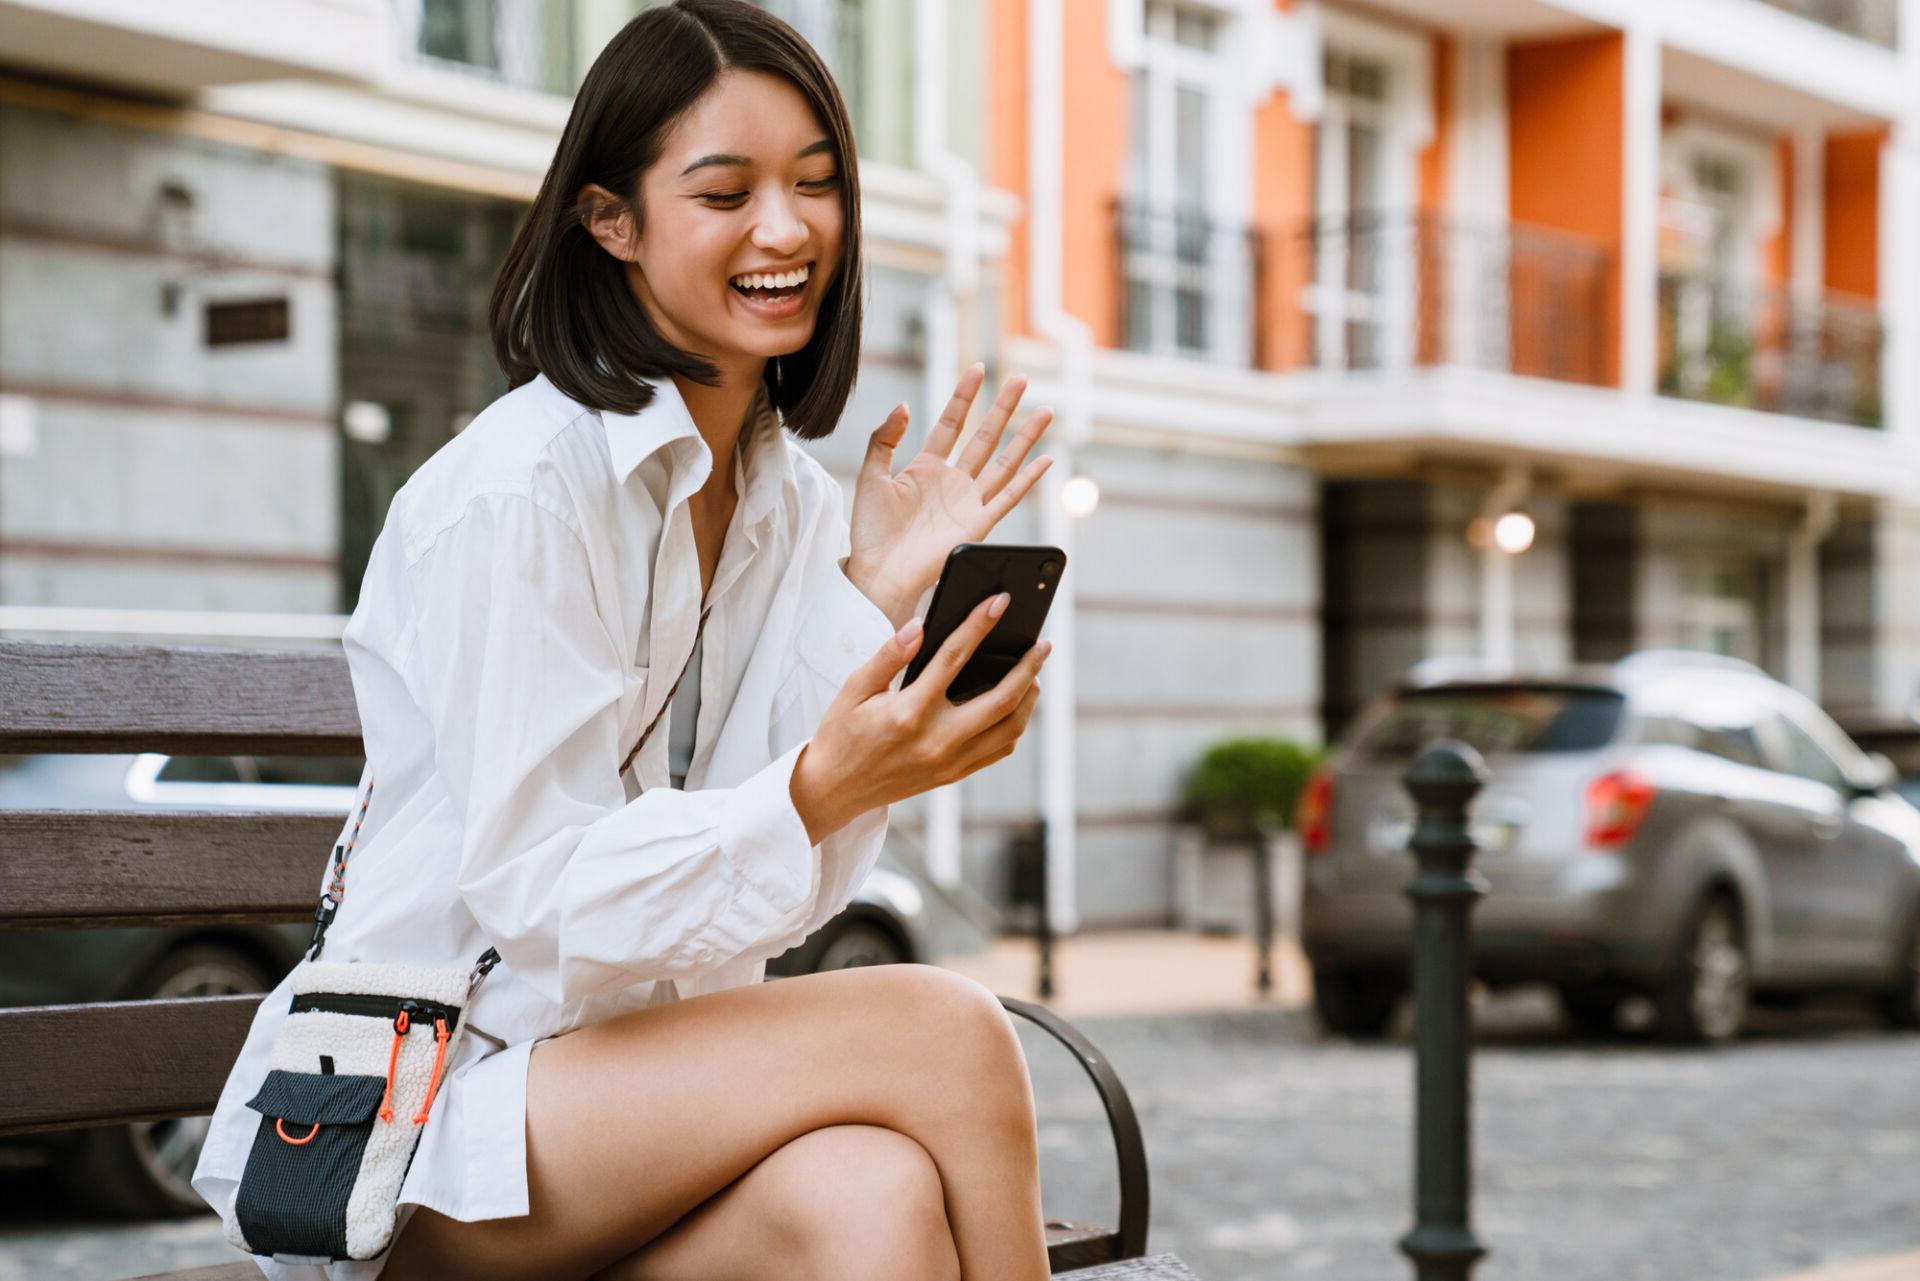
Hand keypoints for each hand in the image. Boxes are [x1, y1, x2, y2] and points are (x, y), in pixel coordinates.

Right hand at [789, 591, 1050, 841]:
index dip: (979, 624)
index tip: (1000, 601)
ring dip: (1029, 698)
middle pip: (1001, 699)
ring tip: (1034, 673)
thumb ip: (889, 655)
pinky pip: (999, 749)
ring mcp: (949, 762)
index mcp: (908, 713)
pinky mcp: (954, 775)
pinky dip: (1015, 725)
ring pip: (1010, 729)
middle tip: (1043, 643)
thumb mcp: (855, 688)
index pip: (954, 658)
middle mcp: (936, 740)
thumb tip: (921, 624)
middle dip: (1028, 667)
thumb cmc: (842, 733)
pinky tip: (1015, 705)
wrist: (835, 789)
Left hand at [844, 364, 1053, 627]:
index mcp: (925, 468)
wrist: (879, 572)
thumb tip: (905, 405)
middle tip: (1021, 379)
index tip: (977, 368)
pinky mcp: (978, 525)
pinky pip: (1008, 497)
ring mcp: (967, 502)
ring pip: (1004, 461)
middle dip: (1003, 407)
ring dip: (1024, 436)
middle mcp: (952, 482)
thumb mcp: (872, 476)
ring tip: (1044, 410)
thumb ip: (884, 438)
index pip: (952, 423)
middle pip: (985, 436)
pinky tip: (1046, 459)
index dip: (964, 396)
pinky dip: (1029, 479)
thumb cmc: (871, 531)